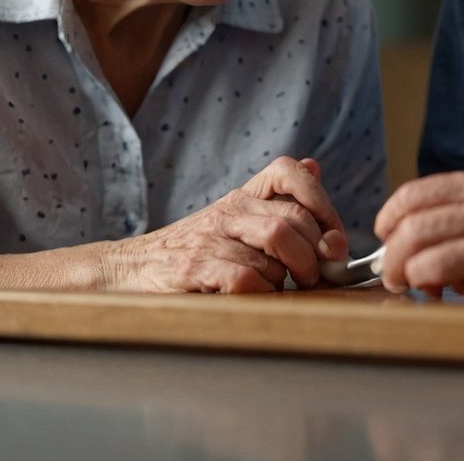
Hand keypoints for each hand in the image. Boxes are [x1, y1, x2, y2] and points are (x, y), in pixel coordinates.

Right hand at [106, 155, 346, 292]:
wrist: (129, 270)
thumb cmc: (193, 251)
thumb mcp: (234, 219)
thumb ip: (276, 200)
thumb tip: (314, 165)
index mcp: (243, 195)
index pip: (288, 172)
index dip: (321, 201)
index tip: (334, 238)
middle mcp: (228, 210)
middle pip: (291, 222)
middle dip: (314, 256)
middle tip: (314, 278)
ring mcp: (211, 238)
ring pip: (274, 254)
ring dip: (286, 281)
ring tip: (276, 290)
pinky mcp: (194, 268)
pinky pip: (247, 279)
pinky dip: (260, 294)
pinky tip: (251, 299)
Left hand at [373, 168, 463, 301]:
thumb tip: (415, 231)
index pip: (418, 193)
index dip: (389, 215)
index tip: (384, 232)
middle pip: (415, 227)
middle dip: (391, 254)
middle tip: (391, 271)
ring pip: (428, 259)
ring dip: (408, 277)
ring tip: (411, 285)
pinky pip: (458, 287)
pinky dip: (444, 292)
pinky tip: (451, 295)